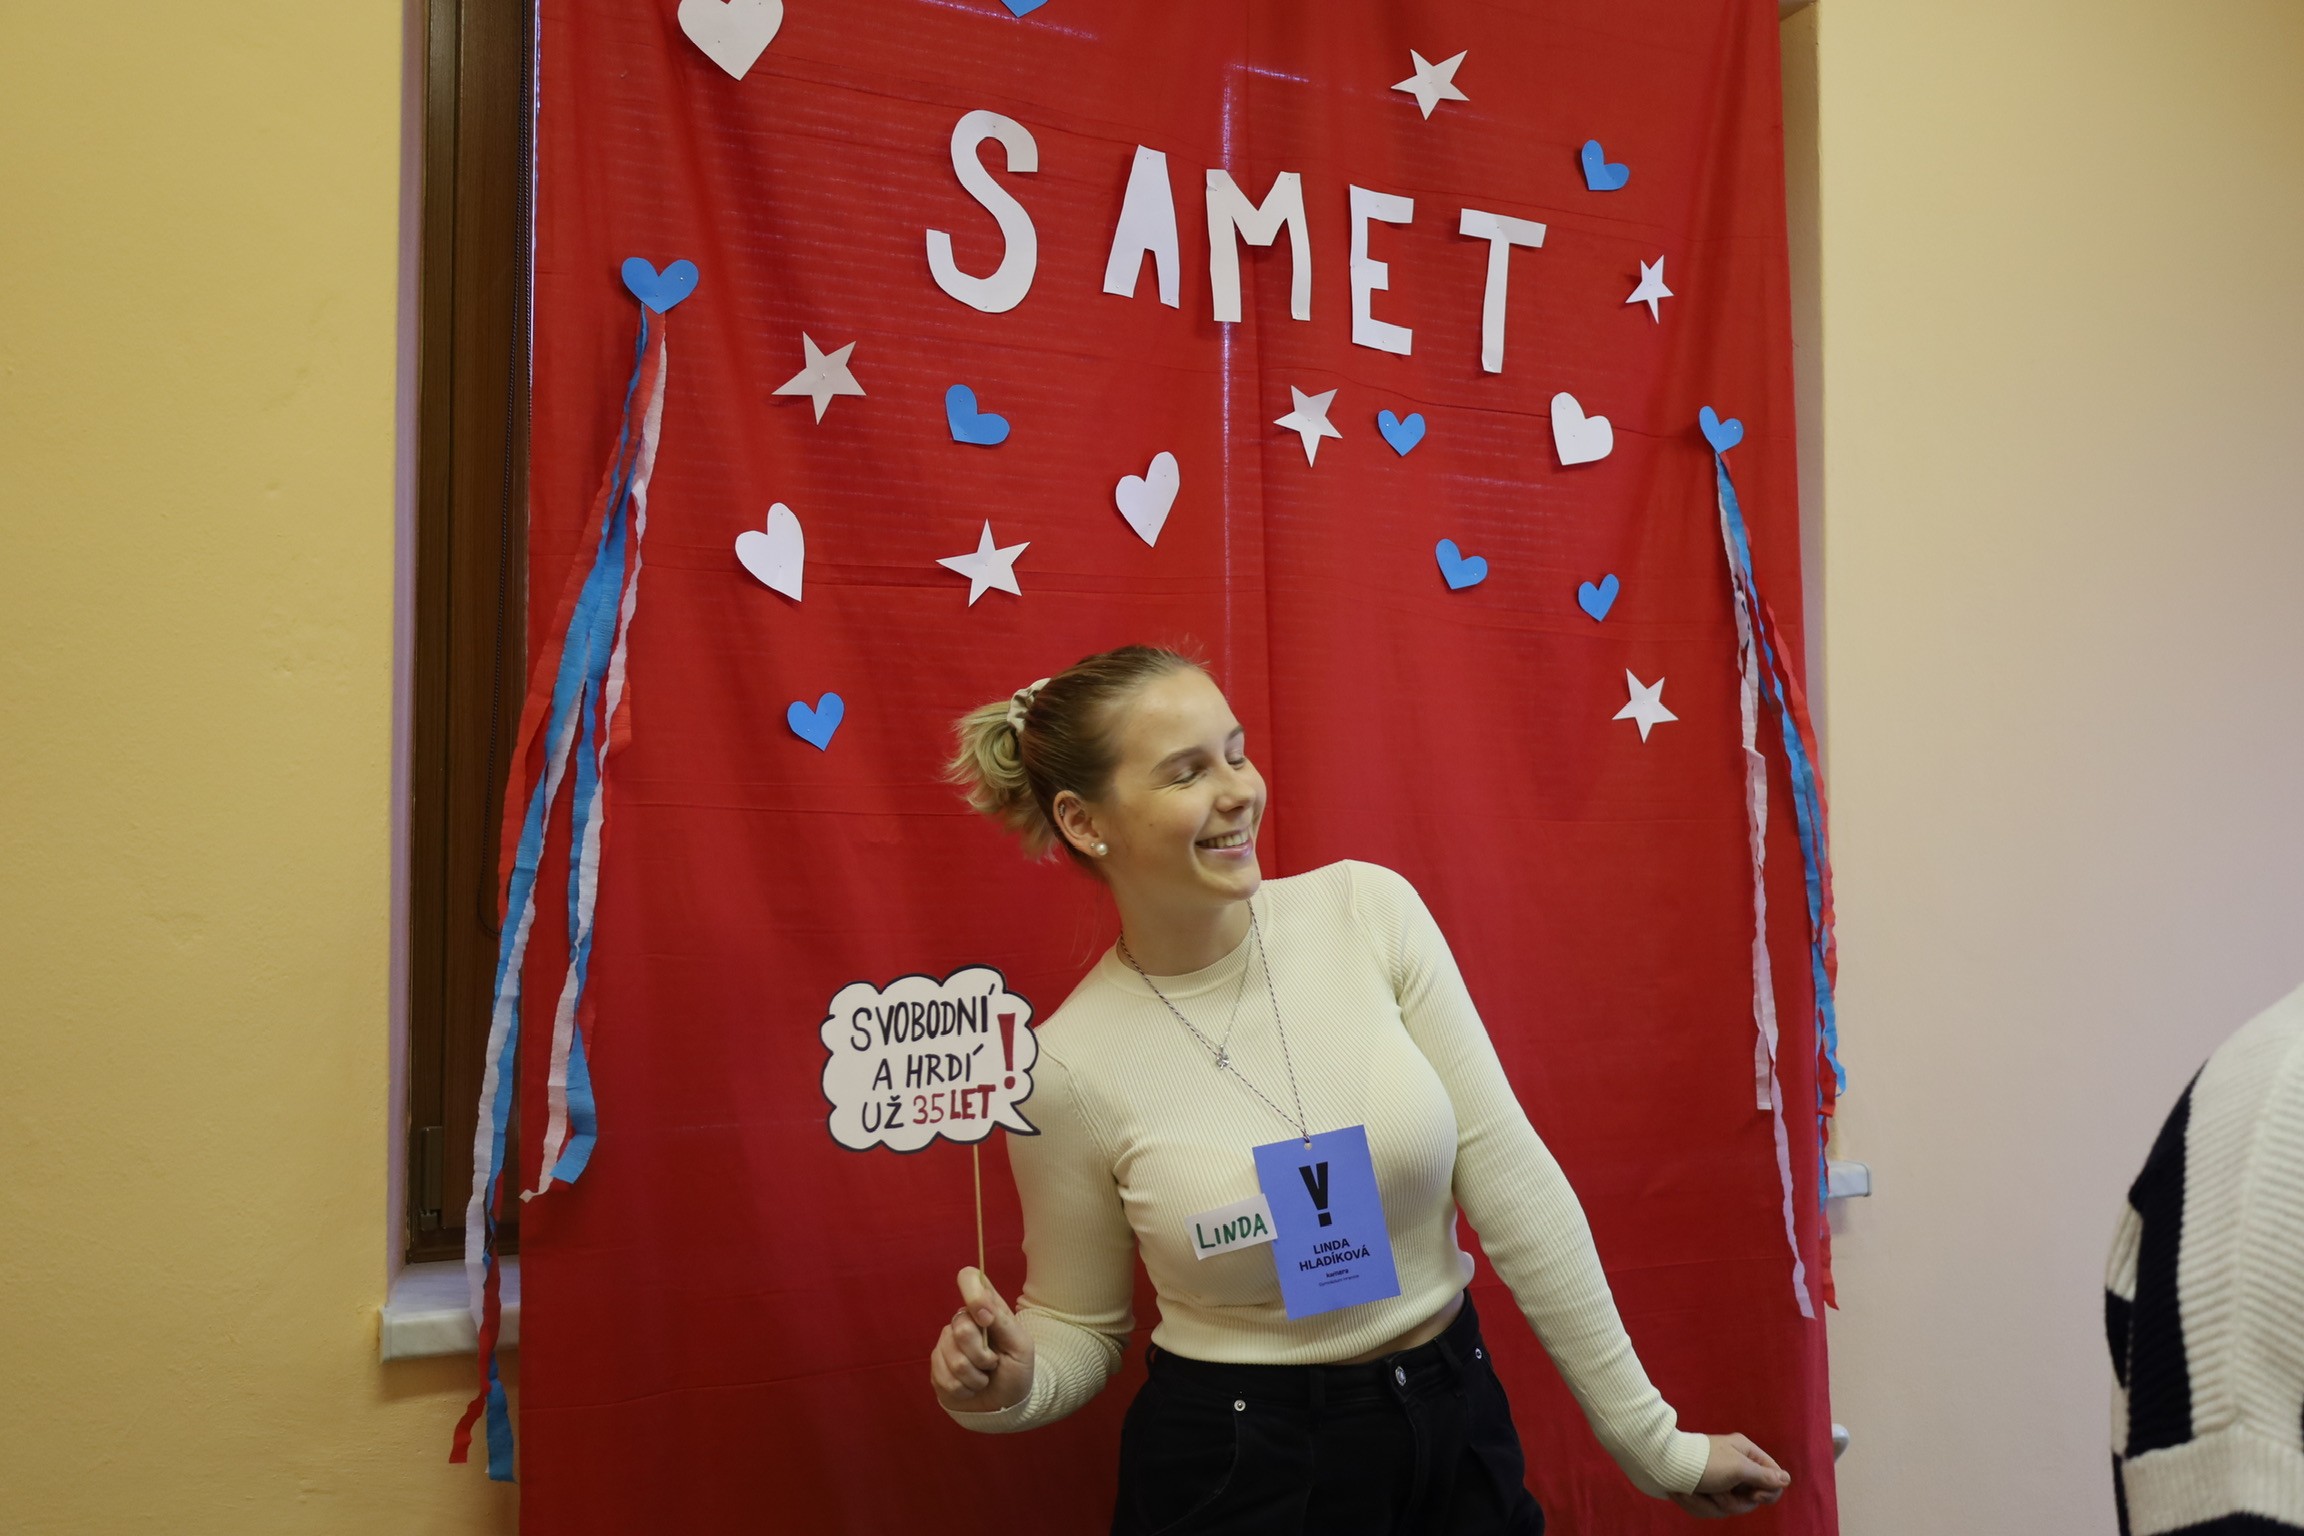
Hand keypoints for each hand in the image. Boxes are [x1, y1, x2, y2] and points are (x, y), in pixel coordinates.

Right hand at [928, 1266, 1034, 1415]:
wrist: (1005, 1406)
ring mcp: (946, 1343)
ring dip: (975, 1377)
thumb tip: (981, 1305)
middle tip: (992, 1363)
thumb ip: (1002, 1322)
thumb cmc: (1017, 1372)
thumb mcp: (1020, 1346)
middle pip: (961, 1328)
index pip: (969, 1278)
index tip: (986, 1319)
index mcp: (986, 1307)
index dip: (973, 1295)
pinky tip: (971, 1388)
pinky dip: (964, 1389)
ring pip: (953, 1358)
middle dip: (982, 1355)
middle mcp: (963, 1321)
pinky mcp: (936, 1366)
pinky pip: (944, 1377)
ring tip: (984, 1378)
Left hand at [1666, 1433, 1789, 1517]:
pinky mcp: (1703, 1491)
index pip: (1773, 1477)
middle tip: (1717, 1492)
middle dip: (1732, 1501)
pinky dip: (1697, 1504)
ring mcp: (1718, 1480)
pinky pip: (1709, 1509)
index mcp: (1745, 1453)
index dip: (1768, 1492)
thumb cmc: (1703, 1463)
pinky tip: (1685, 1494)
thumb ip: (1763, 1475)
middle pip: (1750, 1499)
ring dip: (1711, 1504)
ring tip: (1696, 1491)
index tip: (1756, 1496)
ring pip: (1728, 1507)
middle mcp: (1734, 1466)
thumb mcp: (1737, 1468)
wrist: (1661, 1465)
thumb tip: (1786, 1479)